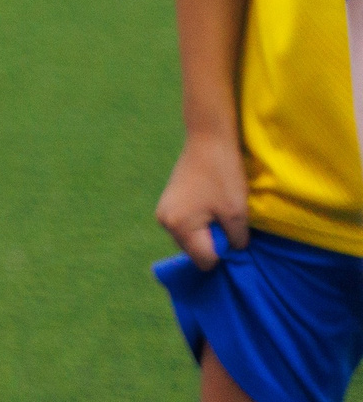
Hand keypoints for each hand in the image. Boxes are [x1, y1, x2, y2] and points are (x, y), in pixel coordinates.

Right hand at [156, 132, 249, 268]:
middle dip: (213, 244)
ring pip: (190, 239)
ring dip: (207, 233)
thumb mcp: (237, 213)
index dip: (224, 254)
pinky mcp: (168, 203)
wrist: (208, 140)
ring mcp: (164, 212)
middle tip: (226, 221)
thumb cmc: (223, 176)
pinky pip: (186, 226)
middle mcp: (165, 223)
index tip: (233, 234)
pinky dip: (200, 223)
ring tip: (218, 211)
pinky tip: (210, 205)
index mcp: (180, 226)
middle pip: (194, 252)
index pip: (205, 261)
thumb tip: (232, 250)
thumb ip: (236, 241)